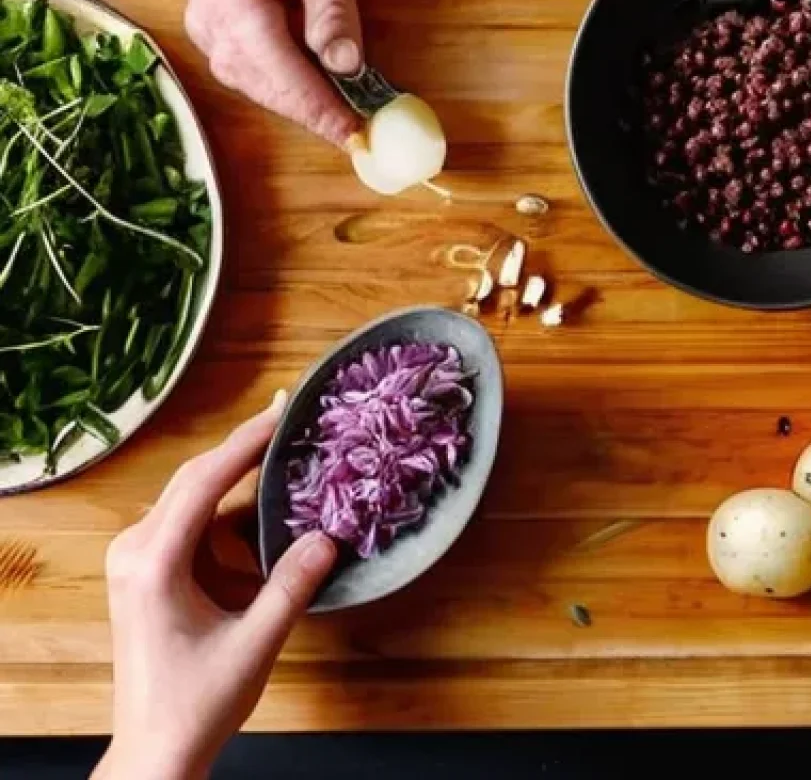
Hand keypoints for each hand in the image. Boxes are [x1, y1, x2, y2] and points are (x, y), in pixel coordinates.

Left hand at [92, 392, 337, 779]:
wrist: (153, 752)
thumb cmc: (197, 704)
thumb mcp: (254, 645)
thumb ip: (291, 587)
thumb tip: (329, 536)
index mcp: (153, 563)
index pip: (203, 482)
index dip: (245, 442)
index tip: (281, 411)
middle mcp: (135, 550)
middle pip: (193, 478)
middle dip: (242, 448)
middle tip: (288, 417)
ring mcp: (136, 559)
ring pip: (191, 496)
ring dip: (235, 477)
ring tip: (281, 453)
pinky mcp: (146, 570)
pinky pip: (190, 522)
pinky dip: (226, 510)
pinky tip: (259, 508)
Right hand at [185, 0, 364, 147]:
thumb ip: (335, 6)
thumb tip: (347, 66)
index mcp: (235, 5)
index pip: (287, 78)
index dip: (327, 113)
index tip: (362, 139)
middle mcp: (213, 29)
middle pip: (274, 94)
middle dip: (321, 115)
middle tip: (368, 133)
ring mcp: (211, 34)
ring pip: (266, 91)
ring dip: (309, 104)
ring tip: (354, 112)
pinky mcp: (221, 35)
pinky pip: (261, 74)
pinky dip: (295, 84)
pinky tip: (326, 86)